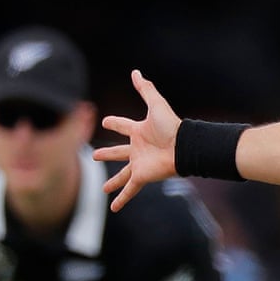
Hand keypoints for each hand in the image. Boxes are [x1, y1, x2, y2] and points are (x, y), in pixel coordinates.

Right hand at [93, 70, 182, 210]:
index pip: (123, 125)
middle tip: (95, 155)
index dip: (115, 123)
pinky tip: (112, 208)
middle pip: (118, 151)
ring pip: (122, 174)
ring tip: (102, 189)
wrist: (184, 147)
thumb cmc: (172, 127)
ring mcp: (139, 164)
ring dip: (113, 182)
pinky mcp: (141, 176)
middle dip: (108, 153)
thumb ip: (145, 89)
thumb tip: (135, 71)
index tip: (106, 122)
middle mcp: (138, 149)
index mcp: (139, 131)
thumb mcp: (156, 105)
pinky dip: (121, 199)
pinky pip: (129, 189)